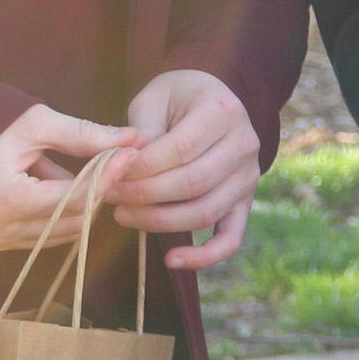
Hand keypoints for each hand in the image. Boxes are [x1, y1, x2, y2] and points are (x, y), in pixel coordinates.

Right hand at [0, 105, 138, 252]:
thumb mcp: (34, 123)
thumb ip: (84, 135)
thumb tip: (133, 140)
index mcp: (4, 199)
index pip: (73, 198)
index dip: (106, 178)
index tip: (129, 155)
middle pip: (73, 220)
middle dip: (98, 191)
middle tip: (115, 161)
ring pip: (65, 231)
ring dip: (83, 202)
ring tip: (84, 168)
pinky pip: (49, 234)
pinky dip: (64, 212)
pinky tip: (61, 183)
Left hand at [112, 69, 260, 269]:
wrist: (209, 102)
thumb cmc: (175, 99)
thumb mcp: (153, 99)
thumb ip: (142, 130)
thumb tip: (126, 166)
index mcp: (223, 110)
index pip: (181, 149)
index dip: (142, 168)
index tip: (110, 174)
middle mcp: (245, 144)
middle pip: (193, 183)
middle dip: (144, 195)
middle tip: (110, 195)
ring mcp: (249, 177)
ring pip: (205, 212)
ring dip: (160, 222)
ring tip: (124, 216)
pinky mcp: (245, 202)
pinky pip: (230, 239)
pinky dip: (204, 256)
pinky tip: (172, 261)